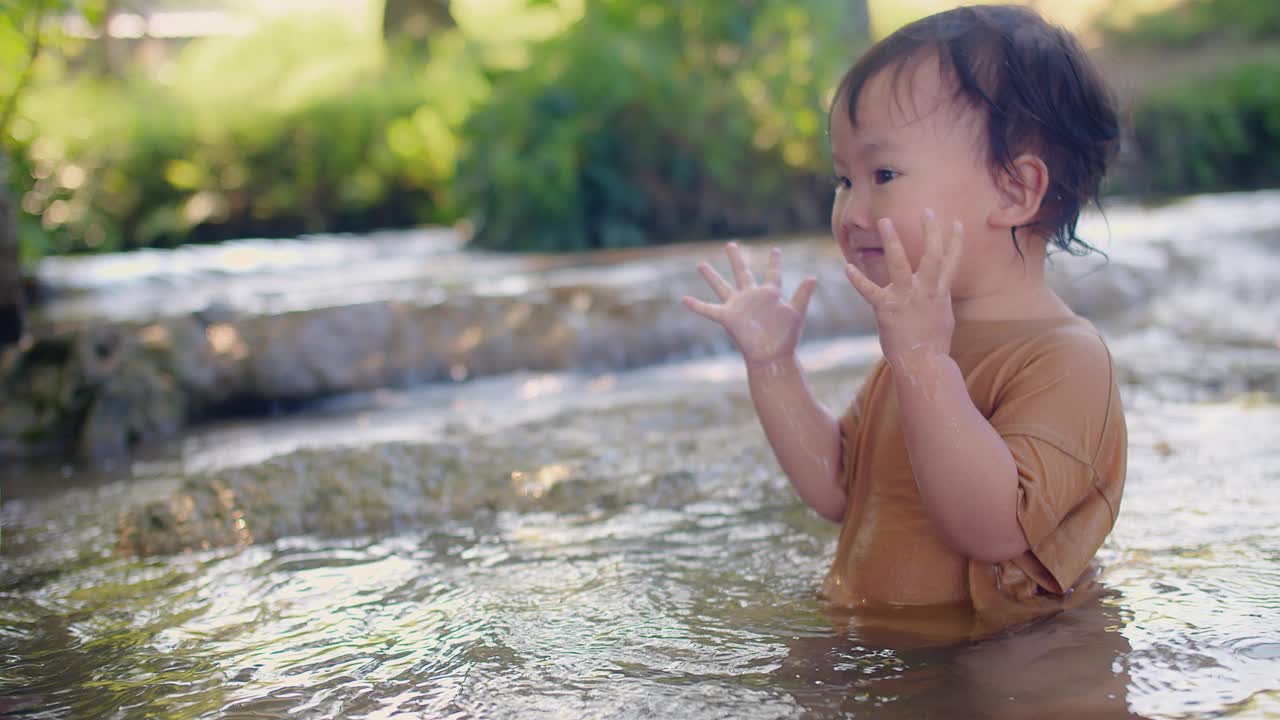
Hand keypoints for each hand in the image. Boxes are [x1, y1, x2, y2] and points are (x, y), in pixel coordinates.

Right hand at [683, 243, 816, 365]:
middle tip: (730, 244)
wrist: (772, 355)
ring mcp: (738, 306)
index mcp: (770, 294)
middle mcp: (752, 297)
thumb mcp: (796, 313)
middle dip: (736, 259)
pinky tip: (684, 299)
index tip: (775, 249)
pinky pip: (709, 310)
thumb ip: (802, 295)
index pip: (773, 273)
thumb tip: (812, 277)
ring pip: (722, 286)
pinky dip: (697, 305)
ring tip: (700, 264)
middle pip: (742, 272)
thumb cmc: (787, 337)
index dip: (774, 261)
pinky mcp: (728, 317)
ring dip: (711, 276)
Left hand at [844, 210, 963, 364]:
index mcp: (940, 292)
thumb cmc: (932, 343)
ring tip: (884, 220)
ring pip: (899, 263)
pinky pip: (870, 291)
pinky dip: (857, 280)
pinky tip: (847, 267)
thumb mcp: (942, 316)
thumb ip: (937, 298)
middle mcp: (926, 291)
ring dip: (892, 240)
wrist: (923, 363)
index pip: (951, 261)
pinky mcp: (887, 309)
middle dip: (930, 231)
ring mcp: (906, 298)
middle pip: (932, 254)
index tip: (955, 222)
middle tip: (926, 210)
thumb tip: (938, 289)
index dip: (955, 241)